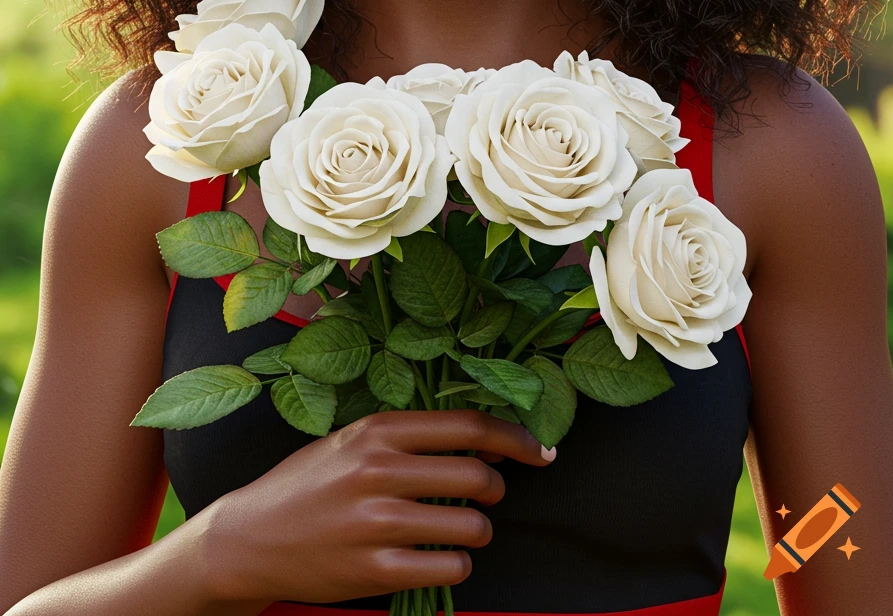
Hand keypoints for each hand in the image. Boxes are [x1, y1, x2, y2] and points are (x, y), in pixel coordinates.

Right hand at [205, 409, 556, 605]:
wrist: (249, 539)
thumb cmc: (307, 484)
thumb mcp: (352, 441)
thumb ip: (408, 437)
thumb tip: (480, 438)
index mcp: (377, 431)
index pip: (468, 426)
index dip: (514, 438)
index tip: (539, 450)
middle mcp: (379, 471)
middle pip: (478, 475)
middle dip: (497, 487)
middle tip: (488, 495)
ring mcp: (377, 523)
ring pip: (471, 526)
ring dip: (477, 530)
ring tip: (459, 529)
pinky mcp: (374, 570)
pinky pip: (450, 568)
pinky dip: (456, 565)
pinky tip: (439, 558)